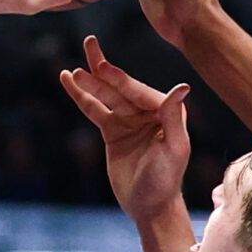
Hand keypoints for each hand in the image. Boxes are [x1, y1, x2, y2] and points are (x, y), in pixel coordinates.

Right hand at [58, 36, 192, 221]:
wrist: (150, 206)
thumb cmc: (167, 180)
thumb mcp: (174, 149)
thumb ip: (174, 117)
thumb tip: (183, 87)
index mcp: (167, 112)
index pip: (138, 91)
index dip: (119, 79)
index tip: (101, 67)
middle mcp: (148, 112)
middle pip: (121, 86)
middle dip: (104, 68)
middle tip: (90, 45)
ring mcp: (129, 120)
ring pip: (105, 95)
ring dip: (89, 82)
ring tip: (71, 70)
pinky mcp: (113, 131)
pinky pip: (95, 110)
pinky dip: (81, 96)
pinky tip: (68, 81)